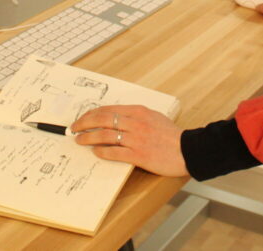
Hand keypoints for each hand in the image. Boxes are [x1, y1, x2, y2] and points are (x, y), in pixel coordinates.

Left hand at [70, 104, 187, 176]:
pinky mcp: (138, 154)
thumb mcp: (153, 117)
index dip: (91, 113)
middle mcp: (135, 122)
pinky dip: (102, 151)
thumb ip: (135, 116)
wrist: (188, 150)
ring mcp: (136, 138)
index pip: (108, 109)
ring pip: (104, 135)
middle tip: (74, 128)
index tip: (83, 118)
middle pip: (102, 119)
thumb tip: (116, 118)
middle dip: (84, 123)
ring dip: (89, 137)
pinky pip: (114, 152)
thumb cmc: (171, 135)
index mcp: (138, 111)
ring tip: (80, 140)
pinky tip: (96, 152)